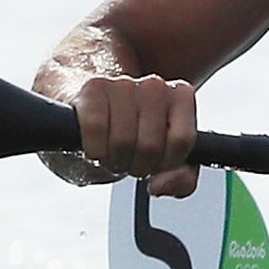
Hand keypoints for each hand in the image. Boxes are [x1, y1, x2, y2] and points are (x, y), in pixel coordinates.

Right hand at [71, 73, 200, 196]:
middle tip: (128, 159)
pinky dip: (93, 147)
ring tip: (111, 152)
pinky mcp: (93, 88)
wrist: (87, 113)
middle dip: (136, 165)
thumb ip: (181, 180)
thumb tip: (160, 184)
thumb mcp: (163, 162)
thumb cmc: (128, 137)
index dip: (164, 162)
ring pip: (123, 140)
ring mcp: (123, 84)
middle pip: (151, 145)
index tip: (155, 162)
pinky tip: (95, 145)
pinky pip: (96, 128)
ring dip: (113, 159)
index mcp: (180, 97)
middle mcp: (155, 85)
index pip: (181, 140)